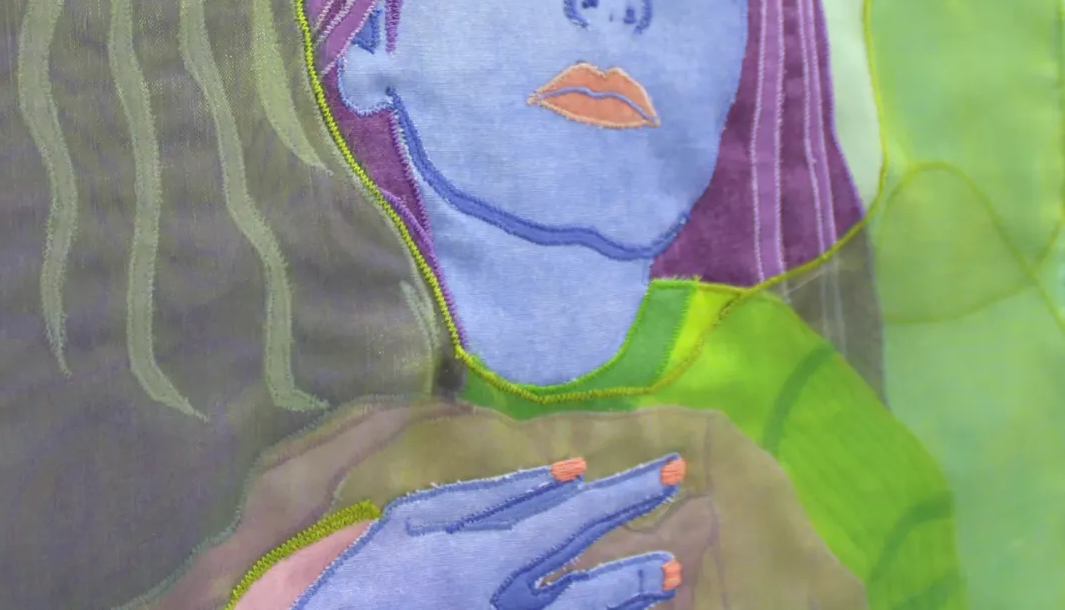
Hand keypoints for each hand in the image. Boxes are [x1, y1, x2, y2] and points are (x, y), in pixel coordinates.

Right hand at [295, 454, 684, 609]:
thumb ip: (492, 497)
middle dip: (651, 549)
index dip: (627, 493)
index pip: (577, 518)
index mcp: (488, 559)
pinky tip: (628, 604)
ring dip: (634, 596)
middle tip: (700, 519)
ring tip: (673, 573)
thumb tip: (566, 474)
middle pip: (598, 581)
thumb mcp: (415, 519)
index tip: (673, 468)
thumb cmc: (364, 577)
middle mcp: (512, 605)